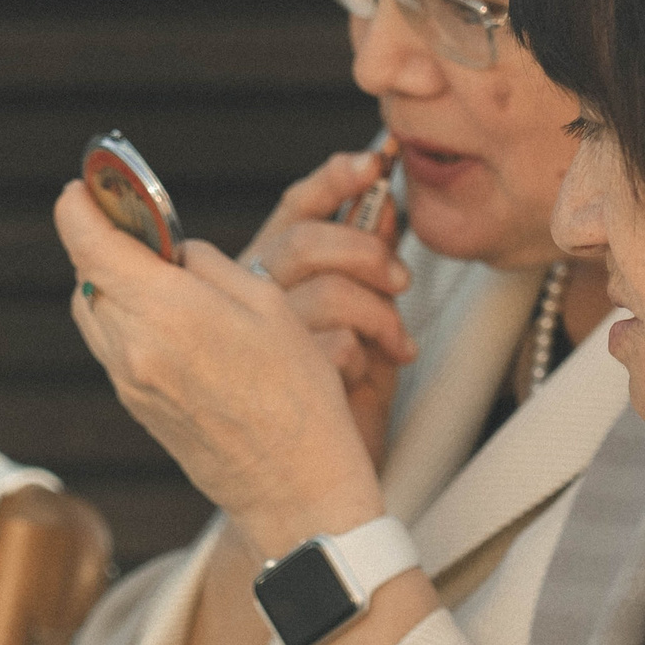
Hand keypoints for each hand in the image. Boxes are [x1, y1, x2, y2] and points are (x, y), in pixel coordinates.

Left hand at [54, 181, 381, 556]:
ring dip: (111, 283)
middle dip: (103, 244)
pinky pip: (112, 346)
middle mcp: (133, 348)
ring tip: (156, 272)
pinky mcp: (136, 407)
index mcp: (167, 312)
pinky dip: (126, 318)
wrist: (294, 489)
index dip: (80, 207)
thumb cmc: (297, 395)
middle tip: (136, 224)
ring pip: (94, 313)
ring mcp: (129, 383)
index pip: (92, 245)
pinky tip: (169, 318)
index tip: (81, 186)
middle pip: (88, 277)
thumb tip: (176, 252)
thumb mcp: (270, 306)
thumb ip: (210, 267)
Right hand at [240, 148, 419, 457]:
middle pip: (305, 242)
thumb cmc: (330, 396)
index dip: (331, 180)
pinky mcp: (273, 382)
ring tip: (397, 343)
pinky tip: (365, 375)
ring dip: (378, 313)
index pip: (292, 209)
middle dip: (367, 251)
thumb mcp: (357, 318)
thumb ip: (365, 262)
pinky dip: (364, 356)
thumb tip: (386, 199)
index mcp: (258, 274)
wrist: (308, 482)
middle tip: (402, 279)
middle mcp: (243, 301)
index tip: (374, 162)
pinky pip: (333, 345)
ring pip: (326, 292)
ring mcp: (252, 342)